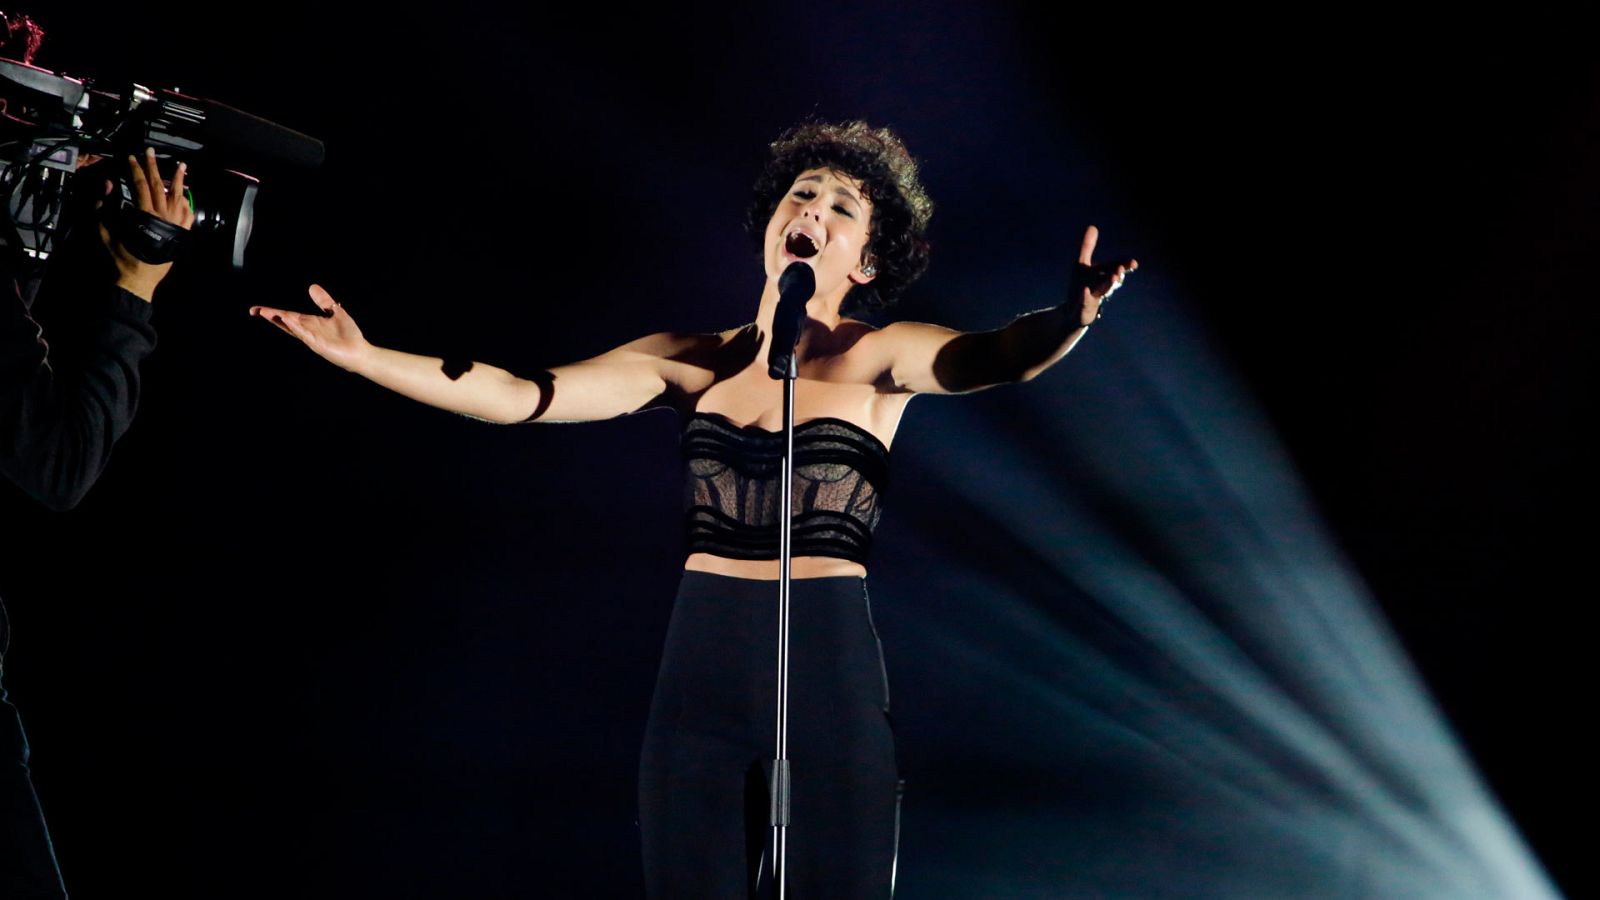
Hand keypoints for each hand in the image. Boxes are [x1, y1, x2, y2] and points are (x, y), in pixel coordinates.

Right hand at [98, 147, 194, 301]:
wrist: (139, 278)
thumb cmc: (121, 254)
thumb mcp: (106, 230)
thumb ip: (105, 206)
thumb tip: (108, 184)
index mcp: (145, 215)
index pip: (141, 185)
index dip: (136, 169)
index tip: (132, 156)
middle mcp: (163, 217)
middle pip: (159, 186)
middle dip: (154, 167)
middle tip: (151, 151)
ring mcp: (176, 225)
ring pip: (178, 197)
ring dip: (179, 180)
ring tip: (182, 166)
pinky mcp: (182, 233)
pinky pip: (188, 214)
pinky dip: (185, 201)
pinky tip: (184, 194)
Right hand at [250, 284, 372, 371]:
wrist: (360, 351)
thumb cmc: (349, 335)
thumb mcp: (335, 312)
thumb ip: (323, 301)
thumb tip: (312, 286)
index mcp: (310, 323)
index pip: (288, 316)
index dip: (273, 312)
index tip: (258, 309)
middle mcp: (307, 330)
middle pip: (285, 321)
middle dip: (270, 316)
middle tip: (254, 310)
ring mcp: (311, 338)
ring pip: (292, 327)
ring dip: (279, 320)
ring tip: (265, 312)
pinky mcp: (317, 344)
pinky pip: (304, 334)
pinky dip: (295, 327)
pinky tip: (287, 320)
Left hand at [1072, 225, 1136, 326]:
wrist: (1073, 312)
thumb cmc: (1080, 286)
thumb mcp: (1082, 264)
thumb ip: (1087, 247)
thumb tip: (1093, 226)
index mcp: (1102, 275)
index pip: (1115, 268)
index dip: (1124, 265)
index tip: (1134, 263)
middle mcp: (1099, 286)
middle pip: (1111, 278)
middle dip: (1117, 272)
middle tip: (1123, 268)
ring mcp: (1092, 298)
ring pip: (1101, 290)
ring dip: (1108, 283)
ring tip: (1114, 277)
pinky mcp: (1083, 308)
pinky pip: (1084, 301)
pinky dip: (1085, 296)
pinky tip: (1085, 291)